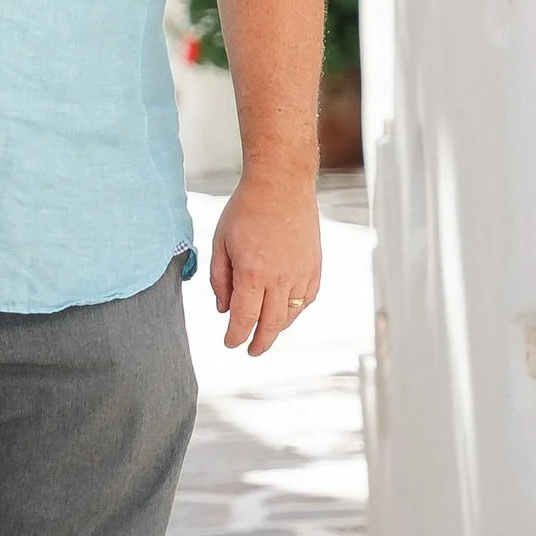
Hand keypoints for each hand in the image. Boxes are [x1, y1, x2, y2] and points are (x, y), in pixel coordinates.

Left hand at [209, 169, 321, 355]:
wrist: (281, 184)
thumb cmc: (246, 209)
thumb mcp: (220, 242)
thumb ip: (220, 279)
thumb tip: (224, 309)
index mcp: (252, 272)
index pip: (244, 318)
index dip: (236, 336)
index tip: (230, 344)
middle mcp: (280, 277)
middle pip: (271, 325)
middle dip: (259, 343)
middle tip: (251, 351)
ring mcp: (301, 273)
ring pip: (291, 315)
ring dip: (278, 328)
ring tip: (266, 332)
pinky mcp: (315, 266)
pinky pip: (307, 299)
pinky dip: (296, 311)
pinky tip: (285, 312)